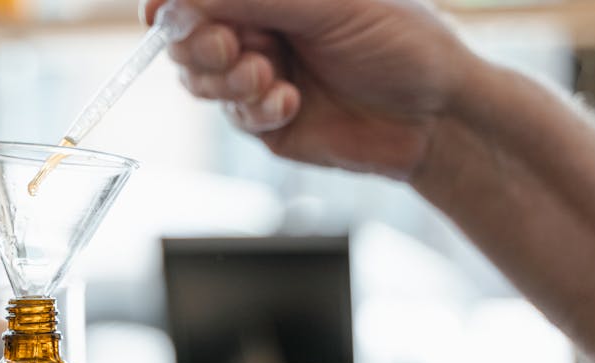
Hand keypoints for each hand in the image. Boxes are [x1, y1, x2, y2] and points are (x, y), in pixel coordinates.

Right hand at [144, 0, 476, 179]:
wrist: (435, 115)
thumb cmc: (400, 41)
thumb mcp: (327, 4)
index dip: (169, 3)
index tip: (159, 13)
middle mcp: (257, 25)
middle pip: (185, 34)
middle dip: (199, 42)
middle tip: (231, 46)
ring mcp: (256, 73)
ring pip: (199, 78)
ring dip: (227, 78)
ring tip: (270, 77)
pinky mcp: (263, 120)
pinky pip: (231, 115)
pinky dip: (254, 108)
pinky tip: (289, 103)